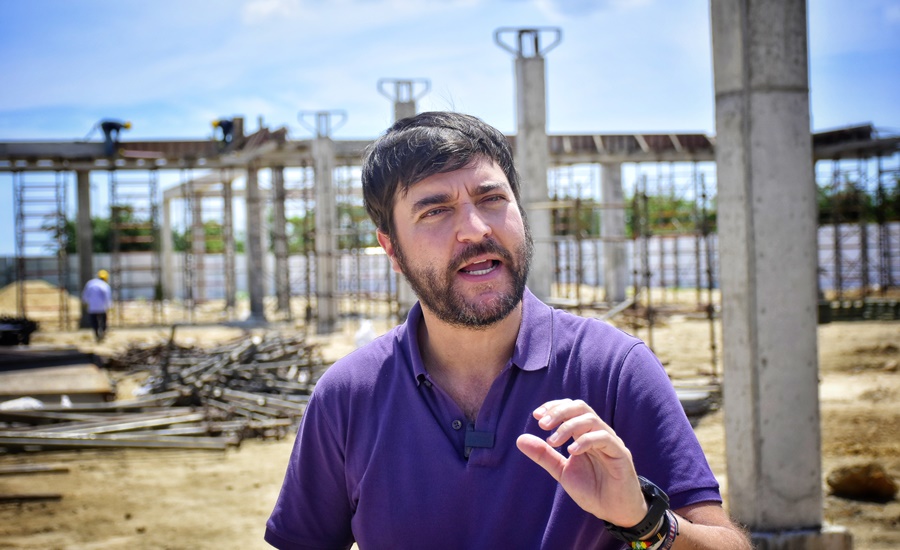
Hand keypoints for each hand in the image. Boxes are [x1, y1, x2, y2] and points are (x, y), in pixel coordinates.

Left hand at [516, 399, 647, 527]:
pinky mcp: (621, 454)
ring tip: (552, 441)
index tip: (536, 416)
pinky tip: (571, 451)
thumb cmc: (592, 489)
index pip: (571, 408)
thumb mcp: (562, 471)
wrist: (614, 511)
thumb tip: (520, 439)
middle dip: (559, 411)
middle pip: (580, 407)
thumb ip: (544, 455)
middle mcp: (598, 433)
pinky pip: (604, 438)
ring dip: (568, 426)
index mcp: (584, 434)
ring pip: (591, 419)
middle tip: (542, 424)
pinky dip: (585, 441)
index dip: (554, 407)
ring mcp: (610, 442)